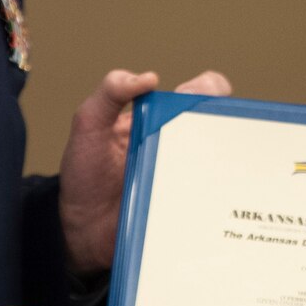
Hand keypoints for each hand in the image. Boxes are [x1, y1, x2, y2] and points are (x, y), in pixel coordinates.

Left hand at [60, 67, 231, 274]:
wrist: (79, 228)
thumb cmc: (84, 172)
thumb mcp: (89, 123)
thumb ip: (109, 93)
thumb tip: (149, 77)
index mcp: (161, 118)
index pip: (200, 93)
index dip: (209, 90)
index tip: (194, 100)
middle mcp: (181, 145)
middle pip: (222, 126)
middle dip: (225, 124)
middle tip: (202, 136)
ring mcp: (188, 177)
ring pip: (226, 164)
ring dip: (226, 163)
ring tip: (206, 169)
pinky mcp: (190, 208)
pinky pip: (215, 202)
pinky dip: (221, 200)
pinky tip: (213, 201)